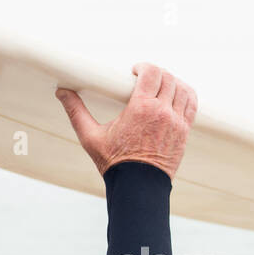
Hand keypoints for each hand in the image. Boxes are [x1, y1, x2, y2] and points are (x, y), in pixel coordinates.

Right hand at [55, 62, 197, 179]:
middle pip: (168, 78)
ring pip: (183, 89)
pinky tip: (174, 97)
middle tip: (145, 80)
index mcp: (141, 109)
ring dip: (173, 83)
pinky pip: (192, 105)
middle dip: (156, 74)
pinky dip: (185, 95)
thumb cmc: (114, 164)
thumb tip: (61, 92)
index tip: (135, 71)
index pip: (152, 73)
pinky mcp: (184, 133)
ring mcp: (176, 123)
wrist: (137, 187)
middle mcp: (162, 113)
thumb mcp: (91, 137)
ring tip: (160, 87)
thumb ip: (76, 112)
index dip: (144, 67)